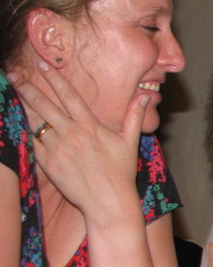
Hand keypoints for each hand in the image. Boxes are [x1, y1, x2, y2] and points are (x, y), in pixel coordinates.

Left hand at [8, 62, 149, 220]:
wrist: (107, 201)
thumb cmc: (121, 173)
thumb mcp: (130, 142)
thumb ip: (134, 116)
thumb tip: (144, 97)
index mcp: (90, 126)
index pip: (69, 96)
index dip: (55, 79)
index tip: (42, 65)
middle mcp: (71, 134)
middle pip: (44, 105)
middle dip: (27, 87)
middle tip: (14, 74)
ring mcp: (57, 149)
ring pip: (35, 123)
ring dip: (24, 109)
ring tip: (14, 96)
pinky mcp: (48, 164)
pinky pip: (34, 143)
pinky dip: (28, 132)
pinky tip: (22, 124)